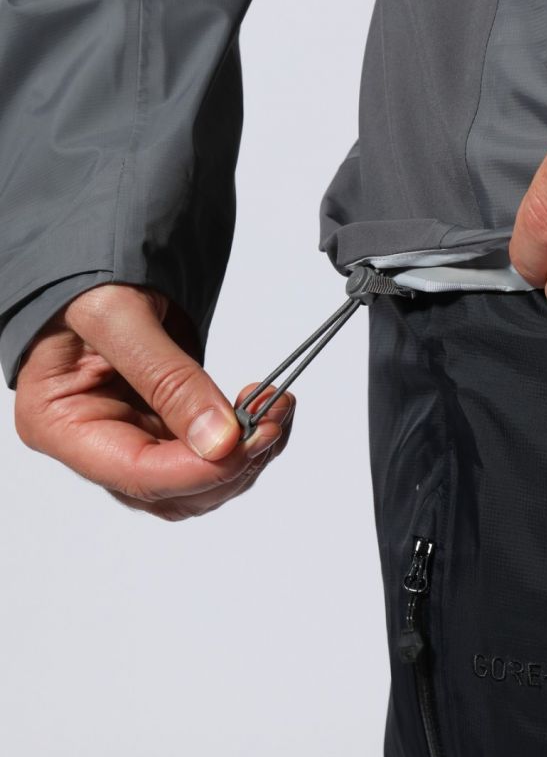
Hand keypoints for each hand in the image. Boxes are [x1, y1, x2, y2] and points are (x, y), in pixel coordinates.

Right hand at [14, 282, 294, 519]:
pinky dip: (246, 439)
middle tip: (272, 419)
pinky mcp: (165, 426)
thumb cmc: (85, 282)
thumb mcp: (117, 316)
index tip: (245, 443)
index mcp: (60, 424)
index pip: (135, 474)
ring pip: (199, 482)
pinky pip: (211, 454)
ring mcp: (132, 438)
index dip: (196, 470)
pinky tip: (266, 410)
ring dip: (247, 455)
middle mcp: (95, 445)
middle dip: (230, 464)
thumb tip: (220, 440)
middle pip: (171, 492)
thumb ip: (168, 378)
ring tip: (276, 408)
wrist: (98, 264)